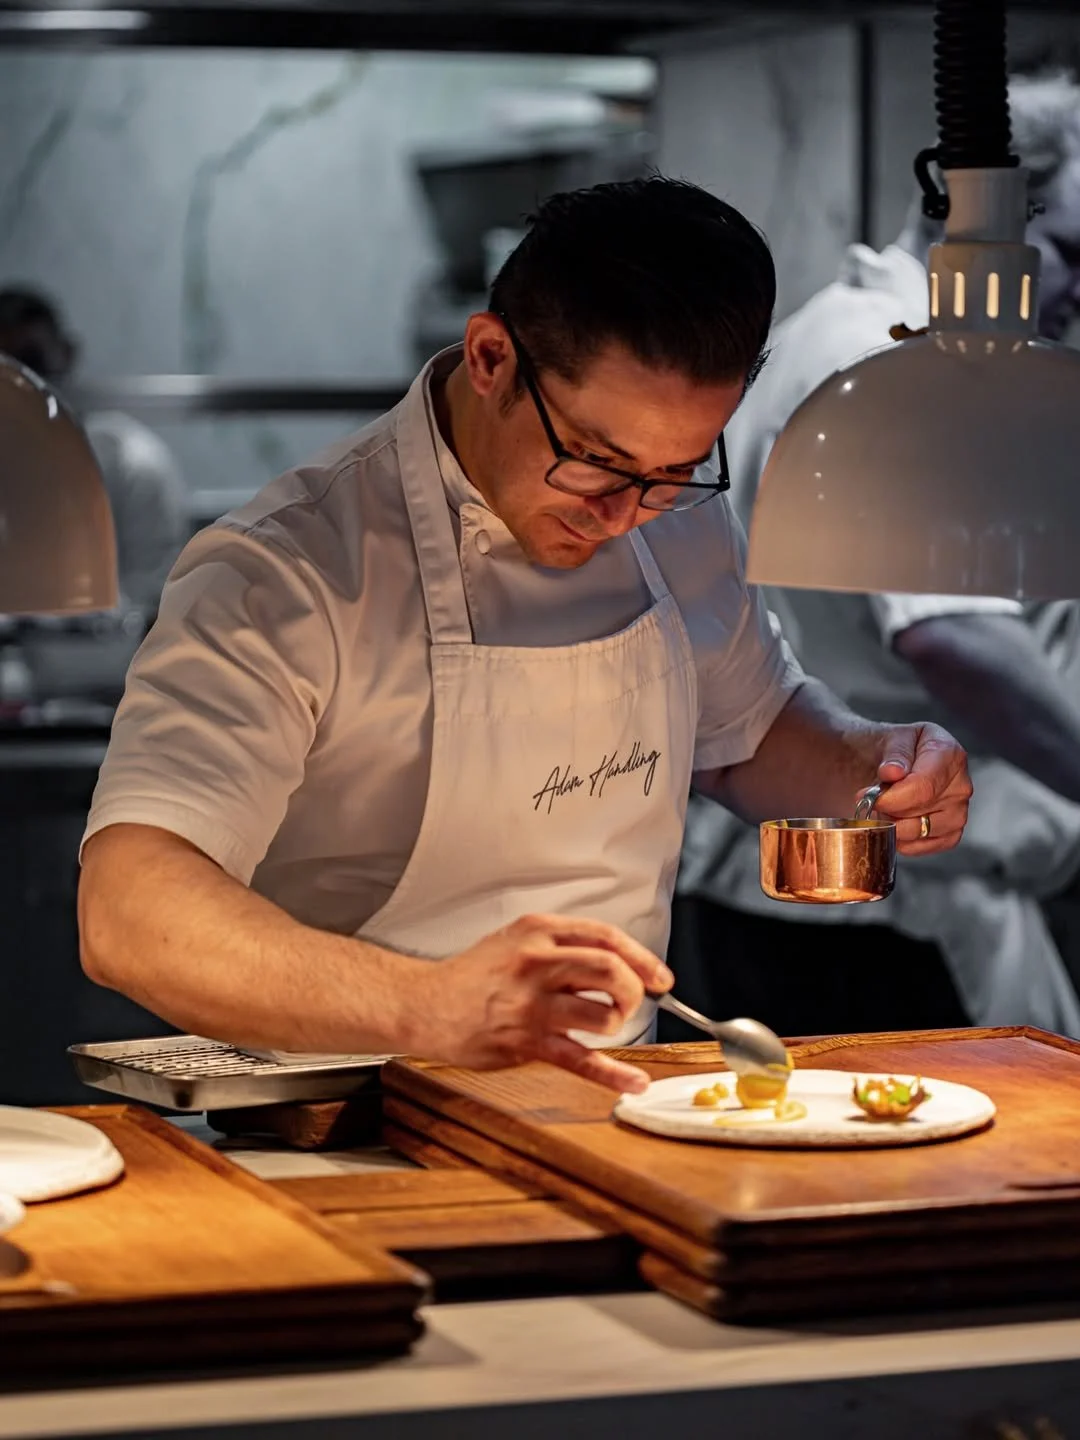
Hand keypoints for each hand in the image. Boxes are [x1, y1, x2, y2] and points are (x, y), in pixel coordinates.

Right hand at [417, 913, 672, 1093]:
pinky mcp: (525, 1042)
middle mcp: (537, 963)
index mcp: (538, 932)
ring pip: (602, 1015)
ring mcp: (532, 1005)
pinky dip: (613, 1075)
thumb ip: (561, 947)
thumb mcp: (515, 939)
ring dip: (617, 1025)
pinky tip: (632, 1081)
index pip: (606, 937)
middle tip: (635, 1002)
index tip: (660, 977)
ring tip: (606, 1027)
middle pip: (611, 970)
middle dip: (634, 990)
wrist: (424, 1004)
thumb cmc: (472, 976)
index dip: (641, 958)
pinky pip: (581, 1060)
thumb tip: (614, 964)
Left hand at [865, 722, 971, 854]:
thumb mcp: (887, 739)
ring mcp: (959, 811)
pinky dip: (902, 841)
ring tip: (882, 808)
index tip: (865, 796)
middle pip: (921, 810)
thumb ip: (893, 754)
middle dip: (888, 809)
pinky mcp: (951, 833)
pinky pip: (926, 846)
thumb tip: (893, 772)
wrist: (887, 766)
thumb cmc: (890, 750)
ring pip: (922, 831)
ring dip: (894, 824)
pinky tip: (892, 823)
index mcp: (949, 753)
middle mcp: (961, 784)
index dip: (892, 797)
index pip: (924, 786)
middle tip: (869, 800)